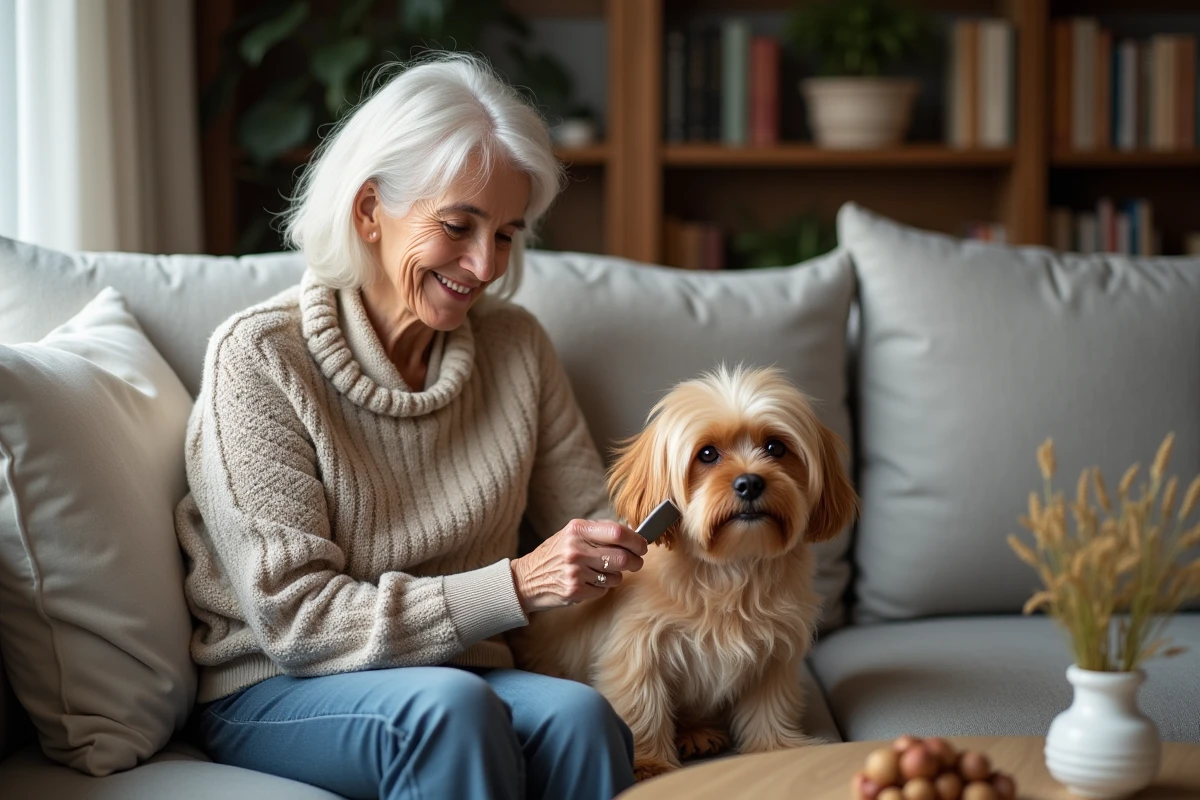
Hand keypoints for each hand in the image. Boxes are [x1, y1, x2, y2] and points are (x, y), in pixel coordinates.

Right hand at [511, 519, 647, 611]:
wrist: (527, 579)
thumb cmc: (554, 554)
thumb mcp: (571, 534)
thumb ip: (599, 532)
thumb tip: (633, 533)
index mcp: (577, 530)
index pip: (618, 532)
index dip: (636, 540)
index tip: (643, 545)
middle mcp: (576, 549)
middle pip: (623, 557)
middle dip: (636, 561)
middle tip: (636, 562)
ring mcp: (575, 572)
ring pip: (616, 576)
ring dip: (616, 575)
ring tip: (602, 571)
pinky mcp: (575, 591)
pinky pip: (604, 589)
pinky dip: (603, 587)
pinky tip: (589, 582)